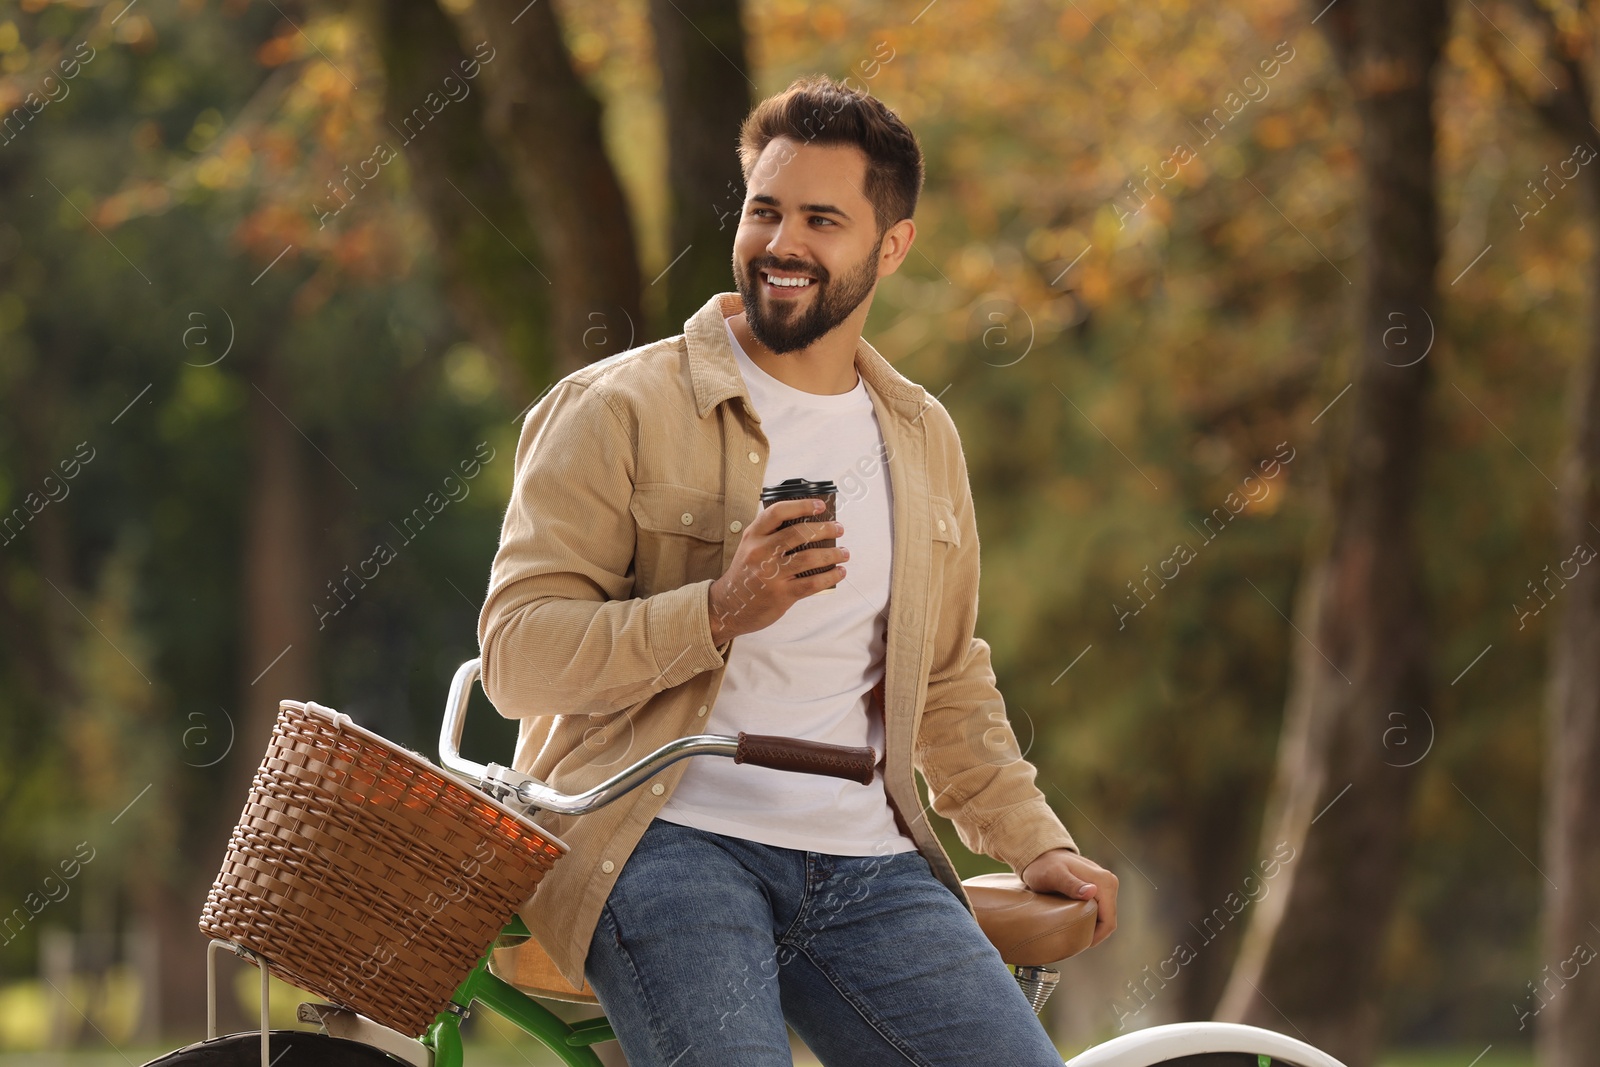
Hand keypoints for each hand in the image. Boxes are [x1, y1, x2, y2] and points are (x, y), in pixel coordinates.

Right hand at [707, 498, 848, 642]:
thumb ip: (771, 535)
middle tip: (839, 529)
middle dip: (825, 529)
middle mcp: (760, 552)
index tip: (820, 505)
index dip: (801, 506)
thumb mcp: (750, 547)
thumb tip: (810, 525)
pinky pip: (812, 583)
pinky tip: (839, 572)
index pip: (777, 512)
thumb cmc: (746, 573)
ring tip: (844, 553)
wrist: (729, 606)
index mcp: (753, 536)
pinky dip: (830, 576)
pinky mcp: (781, 595)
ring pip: (809, 558)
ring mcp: (770, 574)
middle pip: (799, 533)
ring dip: (833, 554)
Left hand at [1020, 848, 1118, 946]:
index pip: (1108, 921)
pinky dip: (1090, 919)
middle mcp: (1109, 882)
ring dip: (1092, 927)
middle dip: (1094, 933)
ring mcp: (1105, 884)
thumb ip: (1071, 884)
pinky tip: (1075, 922)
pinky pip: (1100, 910)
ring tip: (1072, 933)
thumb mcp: (1054, 875)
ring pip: (1104, 916)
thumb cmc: (1044, 865)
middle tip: (1073, 941)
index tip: (1078, 943)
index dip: (1095, 937)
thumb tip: (1092, 892)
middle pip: (1108, 920)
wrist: (1041, 852)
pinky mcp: (1099, 887)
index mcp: (1104, 882)